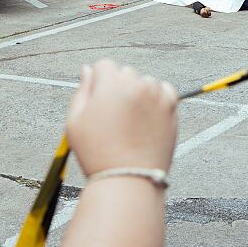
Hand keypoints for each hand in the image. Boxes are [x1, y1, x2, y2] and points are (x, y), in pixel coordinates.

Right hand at [66, 60, 177, 176]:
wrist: (129, 180)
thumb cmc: (97, 153)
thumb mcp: (75, 122)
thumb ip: (82, 90)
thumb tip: (88, 71)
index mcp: (112, 85)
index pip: (105, 66)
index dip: (99, 83)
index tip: (98, 103)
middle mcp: (137, 85)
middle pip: (125, 73)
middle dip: (118, 88)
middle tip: (114, 117)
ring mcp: (157, 96)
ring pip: (145, 83)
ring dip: (138, 93)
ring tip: (130, 122)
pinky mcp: (172, 108)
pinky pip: (164, 91)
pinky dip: (156, 99)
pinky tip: (145, 119)